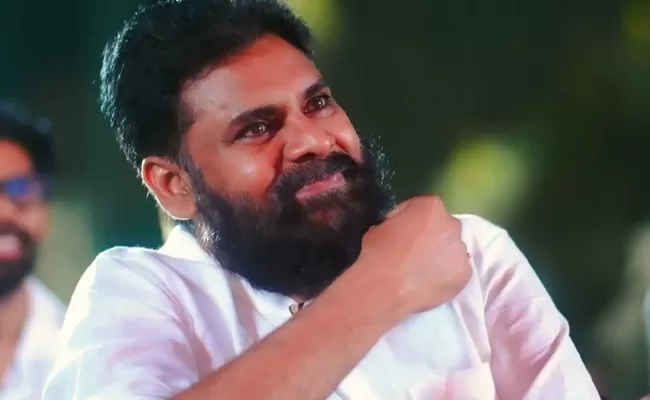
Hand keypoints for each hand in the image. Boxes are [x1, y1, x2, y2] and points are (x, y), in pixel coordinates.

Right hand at [354, 195, 471, 314]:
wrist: (385, 288)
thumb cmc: (378, 254)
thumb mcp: (379, 227)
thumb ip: (397, 223)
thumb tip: (399, 232)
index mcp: (431, 207)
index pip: (421, 208)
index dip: (408, 221)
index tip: (399, 233)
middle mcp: (451, 224)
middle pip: (442, 227)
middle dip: (430, 237)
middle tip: (412, 252)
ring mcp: (460, 250)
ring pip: (451, 250)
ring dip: (439, 256)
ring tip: (420, 271)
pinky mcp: (464, 274)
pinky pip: (454, 272)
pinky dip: (444, 277)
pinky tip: (427, 283)